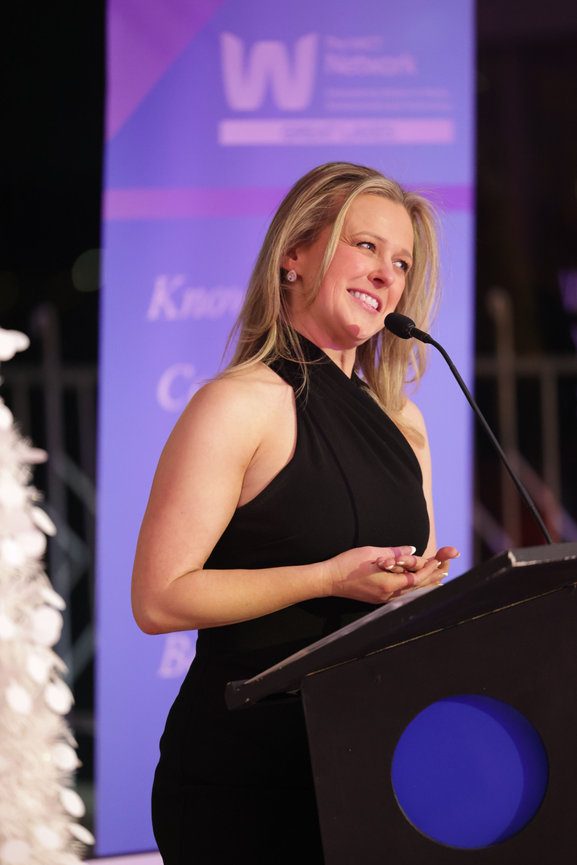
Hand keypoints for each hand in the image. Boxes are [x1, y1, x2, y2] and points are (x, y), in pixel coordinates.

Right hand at [325, 545, 445, 604]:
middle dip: (432, 576)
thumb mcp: (371, 553)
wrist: (328, 580)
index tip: (439, 559)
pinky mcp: (378, 598)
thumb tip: (411, 550)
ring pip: (411, 592)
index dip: (429, 568)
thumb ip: (393, 552)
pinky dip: (414, 588)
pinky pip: (402, 594)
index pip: (417, 577)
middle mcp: (388, 595)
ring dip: (425, 583)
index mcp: (388, 584)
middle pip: (417, 587)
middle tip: (446, 568)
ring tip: (439, 578)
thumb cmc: (347, 564)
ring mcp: (383, 599)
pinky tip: (418, 585)